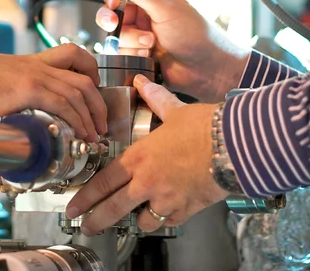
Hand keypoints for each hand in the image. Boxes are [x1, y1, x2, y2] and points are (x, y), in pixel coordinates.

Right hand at [0, 44, 108, 140]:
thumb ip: (14, 92)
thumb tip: (17, 112)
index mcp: (33, 61)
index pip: (73, 54)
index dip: (91, 70)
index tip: (94, 90)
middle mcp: (39, 65)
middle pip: (84, 77)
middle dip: (99, 102)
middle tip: (101, 122)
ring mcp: (35, 76)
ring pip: (79, 91)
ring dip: (92, 115)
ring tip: (94, 134)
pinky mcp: (28, 89)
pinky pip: (63, 104)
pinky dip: (76, 120)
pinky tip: (78, 133)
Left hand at [66, 76, 225, 234]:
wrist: (236, 145)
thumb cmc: (206, 126)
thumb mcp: (175, 109)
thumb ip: (154, 98)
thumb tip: (142, 82)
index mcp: (140, 157)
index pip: (104, 181)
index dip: (85, 196)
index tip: (74, 207)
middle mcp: (148, 181)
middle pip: (114, 208)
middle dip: (96, 220)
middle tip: (85, 226)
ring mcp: (167, 199)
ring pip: (141, 221)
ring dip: (135, 221)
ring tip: (131, 219)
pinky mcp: (187, 210)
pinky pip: (168, 222)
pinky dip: (163, 220)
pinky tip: (162, 215)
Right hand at [97, 0, 248, 101]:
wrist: (207, 69)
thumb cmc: (195, 36)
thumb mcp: (166, 9)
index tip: (112, 1)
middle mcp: (145, 16)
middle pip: (113, 12)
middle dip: (111, 19)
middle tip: (114, 25)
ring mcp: (141, 36)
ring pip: (117, 35)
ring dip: (131, 40)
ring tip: (150, 45)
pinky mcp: (139, 55)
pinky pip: (123, 52)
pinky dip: (133, 54)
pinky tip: (149, 57)